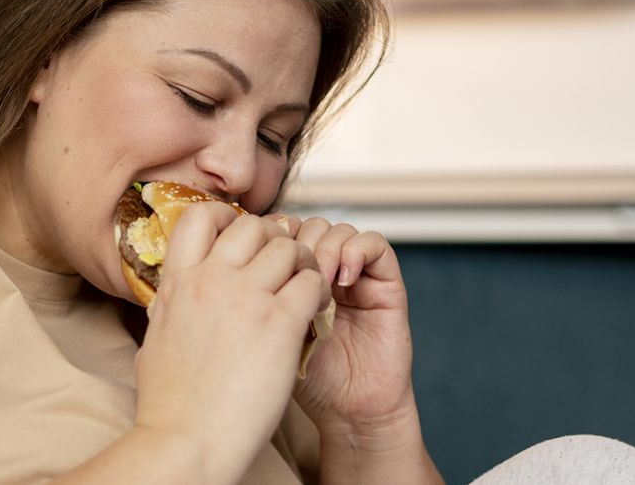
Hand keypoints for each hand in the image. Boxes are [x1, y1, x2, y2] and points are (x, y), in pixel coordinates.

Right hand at [132, 202, 330, 483]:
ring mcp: (247, 298)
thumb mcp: (156, 340)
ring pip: (289, 248)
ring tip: (305, 289)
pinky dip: (319, 294)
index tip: (241, 240)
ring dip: (303, 264)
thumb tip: (170, 299)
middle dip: (273, 239)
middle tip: (282, 265)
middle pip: (253, 226)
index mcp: (178, 282)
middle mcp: (211, 280)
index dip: (226, 219)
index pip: (200, 216)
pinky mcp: (280, 323)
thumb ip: (169, 308)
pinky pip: (312, 284)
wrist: (186, 442)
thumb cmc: (169, 405)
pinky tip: (314, 314)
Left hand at [283, 216, 417, 436]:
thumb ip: (264, 292)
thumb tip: (248, 256)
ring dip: (325, 249)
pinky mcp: (386, 283)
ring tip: (319, 282)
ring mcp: (356, 275)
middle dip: (297, 244)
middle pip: (307, 224)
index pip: (280, 232)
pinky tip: (344, 280)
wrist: (349, 410)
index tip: (262, 264)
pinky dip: (357, 252)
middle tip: (292, 276)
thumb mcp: (272, 330)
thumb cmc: (308, 378)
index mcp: (292, 279)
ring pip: (338, 229)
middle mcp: (325, 271)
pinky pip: (375, 244)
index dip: (271, 240)